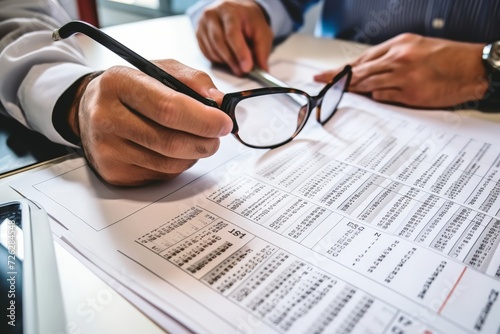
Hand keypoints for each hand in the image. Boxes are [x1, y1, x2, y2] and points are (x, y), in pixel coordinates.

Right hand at [69, 59, 232, 185]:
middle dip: (205, 141)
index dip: (203, 119)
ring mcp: (108, 149)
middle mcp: (106, 117)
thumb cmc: (130, 90)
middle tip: (217, 136)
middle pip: (171, 141)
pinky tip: (172, 152)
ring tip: (194, 140)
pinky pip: (161, 176)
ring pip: (170, 164)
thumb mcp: (158, 70)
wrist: (88, 110)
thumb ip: (192, 80)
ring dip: (193, 154)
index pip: (168, 107)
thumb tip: (219, 102)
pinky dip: (177, 166)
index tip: (224, 123)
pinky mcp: (114, 173)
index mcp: (119, 83)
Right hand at [194, 0, 272, 75]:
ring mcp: (203, 25)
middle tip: (242, 71)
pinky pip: (207, 53)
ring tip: (237, 65)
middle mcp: (213, 15)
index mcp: (230, 10)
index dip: (240, 52)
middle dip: (232, 60)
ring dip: (226, 62)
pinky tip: (227, 59)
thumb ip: (262, 50)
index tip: (247, 67)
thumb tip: (262, 68)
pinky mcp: (199, 34)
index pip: (232, 33)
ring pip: (212, 50)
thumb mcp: (261, 31)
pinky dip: (218, 60)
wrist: (236, 12)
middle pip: (219, 42)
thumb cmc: (248, 20)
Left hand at [314, 33, 488, 107]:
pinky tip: (369, 98)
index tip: (325, 74)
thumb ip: (391, 58)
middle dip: (338, 80)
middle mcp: (399, 59)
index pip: (362, 59)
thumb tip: (368, 72)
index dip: (341, 69)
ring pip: (368, 85)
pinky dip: (375, 97)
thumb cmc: (447, 58)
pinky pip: (384, 97)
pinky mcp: (411, 94)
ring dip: (353, 91)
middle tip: (321, 84)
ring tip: (338, 94)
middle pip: (360, 72)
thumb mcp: (417, 47)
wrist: (473, 68)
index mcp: (399, 45)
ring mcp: (404, 77)